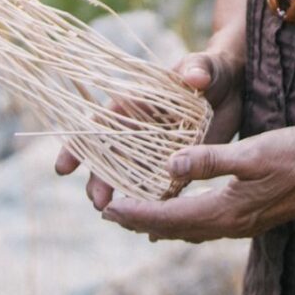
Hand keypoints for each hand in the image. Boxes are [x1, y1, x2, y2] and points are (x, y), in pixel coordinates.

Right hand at [54, 40, 244, 215]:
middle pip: (109, 157)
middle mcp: (139, 131)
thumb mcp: (204, 67)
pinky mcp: (177, 166)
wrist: (231, 88)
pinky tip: (147, 227)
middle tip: (99, 202)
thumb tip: (196, 76)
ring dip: (119, 196)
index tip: (63, 168)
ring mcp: (156, 151)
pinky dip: (152, 205)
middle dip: (98, 179)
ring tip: (113, 215)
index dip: (79, 144)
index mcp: (136, 104)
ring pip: (128, 177)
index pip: (99, 123)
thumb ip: (198, 69)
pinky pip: (159, 188)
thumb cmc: (211, 70)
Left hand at [99, 124, 294, 241]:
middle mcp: (229, 225)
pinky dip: (182, 219)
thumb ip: (211, 159)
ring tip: (135, 212)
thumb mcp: (253, 151)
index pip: (169, 215)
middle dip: (140, 220)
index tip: (108, 208)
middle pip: (173, 228)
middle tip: (108, 212)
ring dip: (159, 221)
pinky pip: (204, 225)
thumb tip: (170, 164)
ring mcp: (240, 224)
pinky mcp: (249, 218)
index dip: (136, 212)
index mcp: (225, 211)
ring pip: (188, 230)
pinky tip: (180, 209)